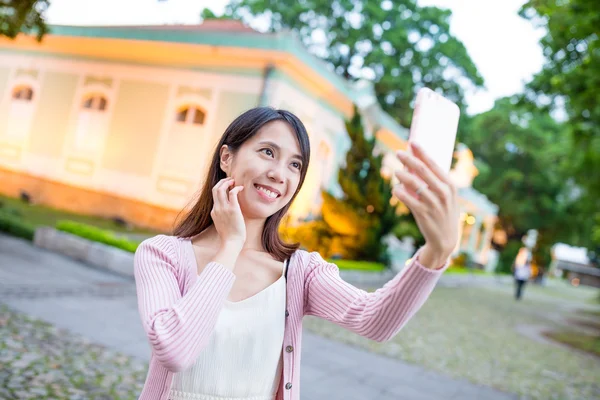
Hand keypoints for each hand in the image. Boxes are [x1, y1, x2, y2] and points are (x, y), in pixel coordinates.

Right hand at [210, 177, 245, 246]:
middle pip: (214, 189)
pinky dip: (236, 188)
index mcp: (214, 211)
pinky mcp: (232, 209)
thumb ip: (222, 216)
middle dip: (222, 182)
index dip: (221, 188)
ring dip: (227, 182)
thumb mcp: (222, 224)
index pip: (214, 196)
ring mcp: (223, 208)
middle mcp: (217, 208)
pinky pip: (232, 193)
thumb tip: (228, 213)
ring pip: (220, 188)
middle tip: (230, 180)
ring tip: (234, 181)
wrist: (231, 242)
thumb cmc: (230, 236)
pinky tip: (241, 188)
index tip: (228, 186)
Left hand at [392, 142, 459, 266]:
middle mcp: (444, 193)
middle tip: (398, 152)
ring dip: (403, 176)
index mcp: (450, 186)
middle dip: (409, 160)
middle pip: (424, 171)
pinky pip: (409, 200)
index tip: (412, 142)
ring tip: (396, 172)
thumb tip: (411, 164)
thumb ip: (429, 181)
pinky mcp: (424, 214)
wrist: (445, 240)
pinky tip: (395, 190)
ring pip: (415, 184)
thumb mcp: (441, 196)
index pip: (434, 165)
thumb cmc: (441, 212)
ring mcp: (434, 204)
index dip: (422, 153)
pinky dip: (401, 193)